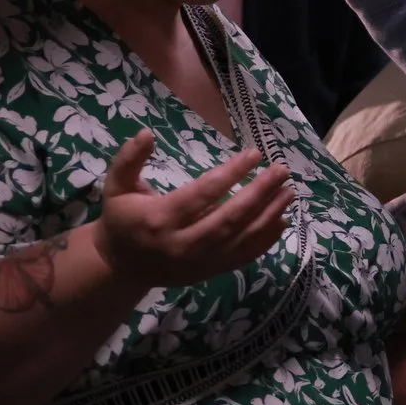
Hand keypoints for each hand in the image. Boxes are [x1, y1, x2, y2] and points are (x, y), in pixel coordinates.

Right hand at [90, 131, 291, 289]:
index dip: (231, 173)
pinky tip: (282, 219)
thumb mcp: (116, 187)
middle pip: (230, 218)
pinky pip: (244, 256)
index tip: (254, 154)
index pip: (203, 193)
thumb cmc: (122, 220)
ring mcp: (199, 261)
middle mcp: (183, 243)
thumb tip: (147, 133)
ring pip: (242, 239)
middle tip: (281, 170)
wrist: (121, 267)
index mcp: (160, 219)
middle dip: (260, 193)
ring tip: (289, 191)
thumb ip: (129, 159)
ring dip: (270, 214)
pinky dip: (266, 240)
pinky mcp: (210, 271)